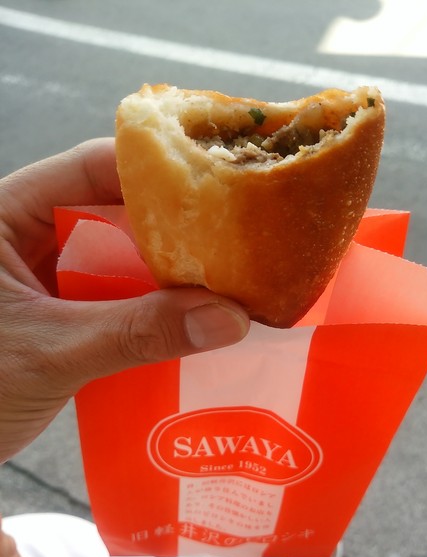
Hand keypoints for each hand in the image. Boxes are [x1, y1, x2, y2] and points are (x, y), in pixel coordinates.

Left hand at [0, 139, 248, 461]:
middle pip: (118, 212)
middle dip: (175, 233)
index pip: (92, 167)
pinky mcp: (65, 314)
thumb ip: (138, 333)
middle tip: (237, 246)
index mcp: (7, 215)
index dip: (156, 171)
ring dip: (169, 278)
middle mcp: (31, 235)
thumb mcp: (50, 352)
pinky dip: (154, 311)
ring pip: (124, 260)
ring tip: (227, 286)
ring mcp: (50, 277)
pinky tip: (192, 324)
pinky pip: (120, 300)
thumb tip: (228, 318)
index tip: (218, 185)